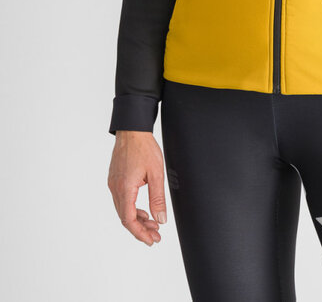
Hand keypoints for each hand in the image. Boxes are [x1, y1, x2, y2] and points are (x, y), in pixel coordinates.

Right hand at [108, 130, 167, 245]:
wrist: (132, 129)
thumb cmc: (144, 147)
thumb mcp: (156, 173)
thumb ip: (158, 198)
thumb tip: (161, 219)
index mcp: (125, 188)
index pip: (129, 219)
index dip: (140, 233)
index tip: (151, 240)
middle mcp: (115, 188)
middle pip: (125, 217)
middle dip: (141, 229)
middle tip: (156, 235)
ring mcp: (113, 183)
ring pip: (123, 209)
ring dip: (137, 219)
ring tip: (153, 224)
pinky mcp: (115, 179)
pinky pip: (122, 200)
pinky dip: (132, 209)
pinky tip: (143, 210)